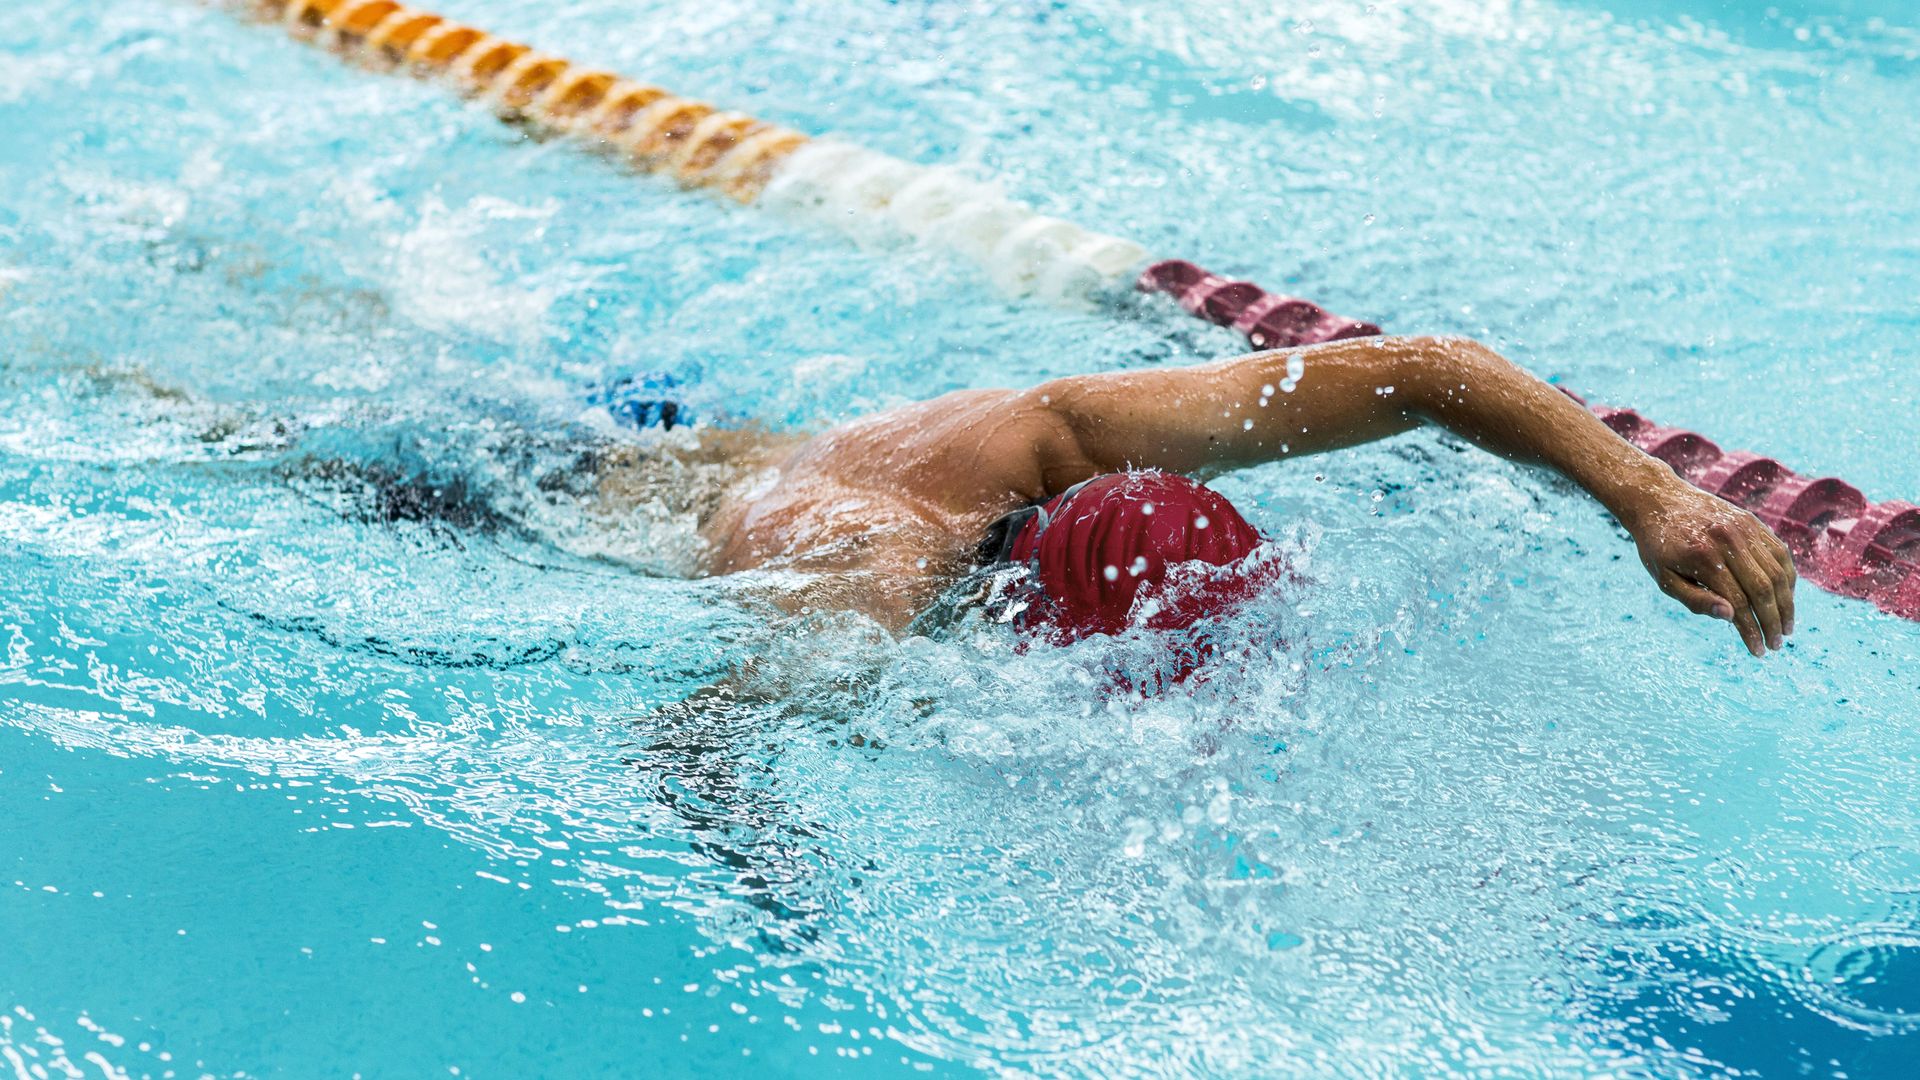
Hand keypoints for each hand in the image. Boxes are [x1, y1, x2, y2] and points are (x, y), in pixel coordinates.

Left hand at [1628, 479, 1796, 655]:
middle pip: (1763, 590)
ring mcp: (1745, 529)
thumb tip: (1731, 617)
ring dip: (1787, 604)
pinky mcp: (1753, 522)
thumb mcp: (1665, 579)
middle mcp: (1729, 541)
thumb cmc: (1659, 548)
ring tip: (1786, 627)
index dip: (1752, 630)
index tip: (1758, 651)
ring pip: (1778, 572)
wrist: (1660, 501)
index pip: (1739, 603)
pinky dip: (1787, 579)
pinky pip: (1780, 554)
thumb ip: (1696, 600)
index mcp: (1704, 558)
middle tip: (1776, 645)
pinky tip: (1786, 599)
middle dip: (1773, 622)